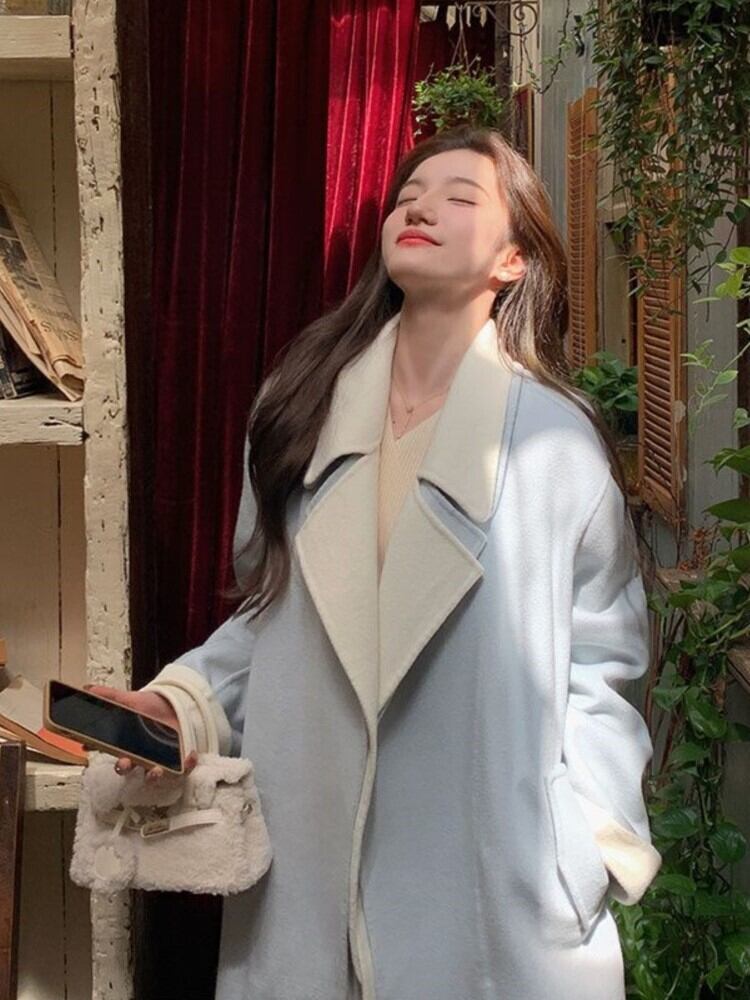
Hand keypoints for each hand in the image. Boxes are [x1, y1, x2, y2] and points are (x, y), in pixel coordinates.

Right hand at [83, 684, 198, 781]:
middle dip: (125, 768)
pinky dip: (187, 766)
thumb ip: (110, 696)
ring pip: (155, 775)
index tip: (94, 751)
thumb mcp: (129, 700)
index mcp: (127, 747)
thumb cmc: (148, 707)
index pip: (113, 755)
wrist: (172, 705)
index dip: (103, 755)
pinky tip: (189, 756)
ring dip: (154, 776)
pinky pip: (183, 769)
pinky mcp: (178, 759)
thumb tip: (88, 689)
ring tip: (155, 771)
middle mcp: (142, 757)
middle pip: (131, 769)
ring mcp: (160, 759)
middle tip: (124, 764)